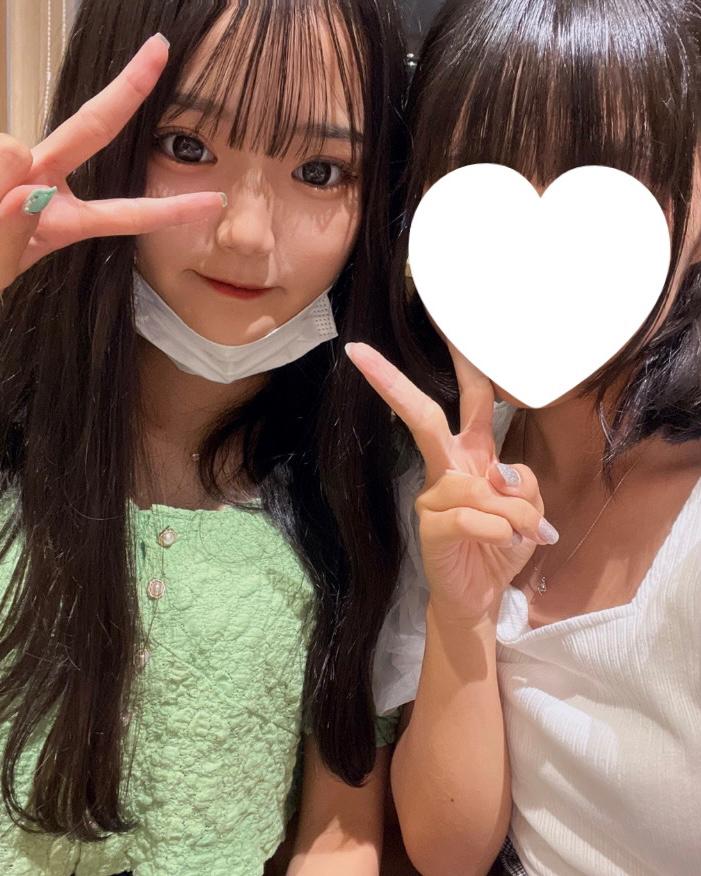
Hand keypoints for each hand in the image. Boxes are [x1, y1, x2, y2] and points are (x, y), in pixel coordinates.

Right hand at [0, 34, 224, 289]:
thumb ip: (11, 232)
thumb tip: (21, 176)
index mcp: (60, 221)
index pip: (124, 212)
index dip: (170, 209)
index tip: (215, 199)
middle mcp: (41, 184)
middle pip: (90, 129)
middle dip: (127, 91)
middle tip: (163, 48)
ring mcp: (11, 163)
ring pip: (8, 147)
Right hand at [345, 341, 557, 624]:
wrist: (476, 597)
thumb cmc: (500, 546)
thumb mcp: (529, 511)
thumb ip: (523, 484)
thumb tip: (499, 472)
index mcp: (473, 454)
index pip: (473, 400)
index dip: (464, 363)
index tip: (446, 324)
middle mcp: (448, 466)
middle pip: (425, 417)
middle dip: (395, 383)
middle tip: (359, 352)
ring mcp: (433, 496)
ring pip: (480, 484)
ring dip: (517, 513)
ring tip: (523, 537)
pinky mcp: (430, 526)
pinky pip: (476, 516)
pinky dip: (502, 533)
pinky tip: (503, 547)